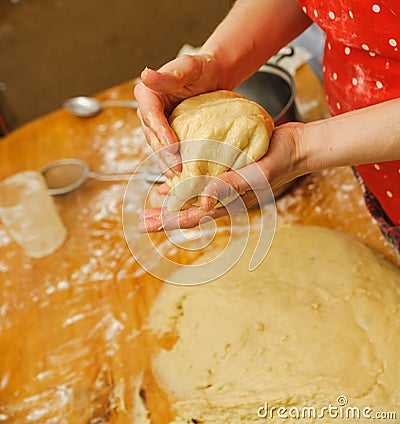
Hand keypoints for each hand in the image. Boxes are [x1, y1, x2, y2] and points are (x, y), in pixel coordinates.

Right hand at [134, 53, 225, 171]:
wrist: (214, 76)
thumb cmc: (203, 69)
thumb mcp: (189, 67)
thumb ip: (168, 75)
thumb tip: (145, 75)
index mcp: (148, 93)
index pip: (151, 115)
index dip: (161, 132)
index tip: (172, 146)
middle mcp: (148, 110)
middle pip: (152, 135)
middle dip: (164, 153)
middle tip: (177, 168)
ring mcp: (156, 124)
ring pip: (157, 146)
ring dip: (166, 162)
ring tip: (178, 176)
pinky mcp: (166, 134)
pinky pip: (165, 150)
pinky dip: (171, 163)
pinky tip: (179, 176)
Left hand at [139, 122, 306, 231]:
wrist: (297, 147)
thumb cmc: (281, 160)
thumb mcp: (257, 173)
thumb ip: (232, 186)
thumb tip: (203, 203)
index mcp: (229, 202)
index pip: (193, 216)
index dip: (167, 221)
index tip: (146, 224)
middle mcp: (224, 198)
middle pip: (189, 211)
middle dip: (164, 216)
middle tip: (142, 220)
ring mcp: (226, 186)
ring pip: (193, 198)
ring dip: (173, 202)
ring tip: (153, 203)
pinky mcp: (227, 172)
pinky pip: (202, 181)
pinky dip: (185, 183)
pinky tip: (175, 180)